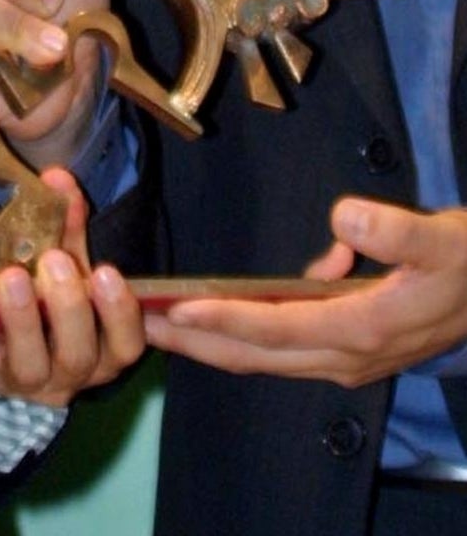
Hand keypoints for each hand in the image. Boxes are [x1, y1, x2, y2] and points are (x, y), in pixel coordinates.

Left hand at [0, 169, 144, 408]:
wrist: (2, 351)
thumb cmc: (49, 307)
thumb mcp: (66, 268)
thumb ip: (67, 228)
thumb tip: (58, 178)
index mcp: (101, 348)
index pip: (126, 343)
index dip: (122, 314)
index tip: (108, 271)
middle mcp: (70, 372)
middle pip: (78, 354)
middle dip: (68, 307)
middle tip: (54, 261)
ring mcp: (23, 379)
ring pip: (29, 365)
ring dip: (19, 320)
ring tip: (9, 277)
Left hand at [144, 197, 466, 388]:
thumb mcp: (445, 240)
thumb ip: (398, 232)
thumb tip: (344, 218)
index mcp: (361, 328)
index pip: (275, 328)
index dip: (223, 320)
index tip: (175, 310)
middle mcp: (346, 353)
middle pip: (255, 353)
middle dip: (195, 342)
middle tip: (138, 321)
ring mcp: (346, 356)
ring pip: (264, 354)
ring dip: (212, 341)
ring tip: (163, 320)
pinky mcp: (349, 346)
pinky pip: (281, 345)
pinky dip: (243, 334)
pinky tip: (220, 310)